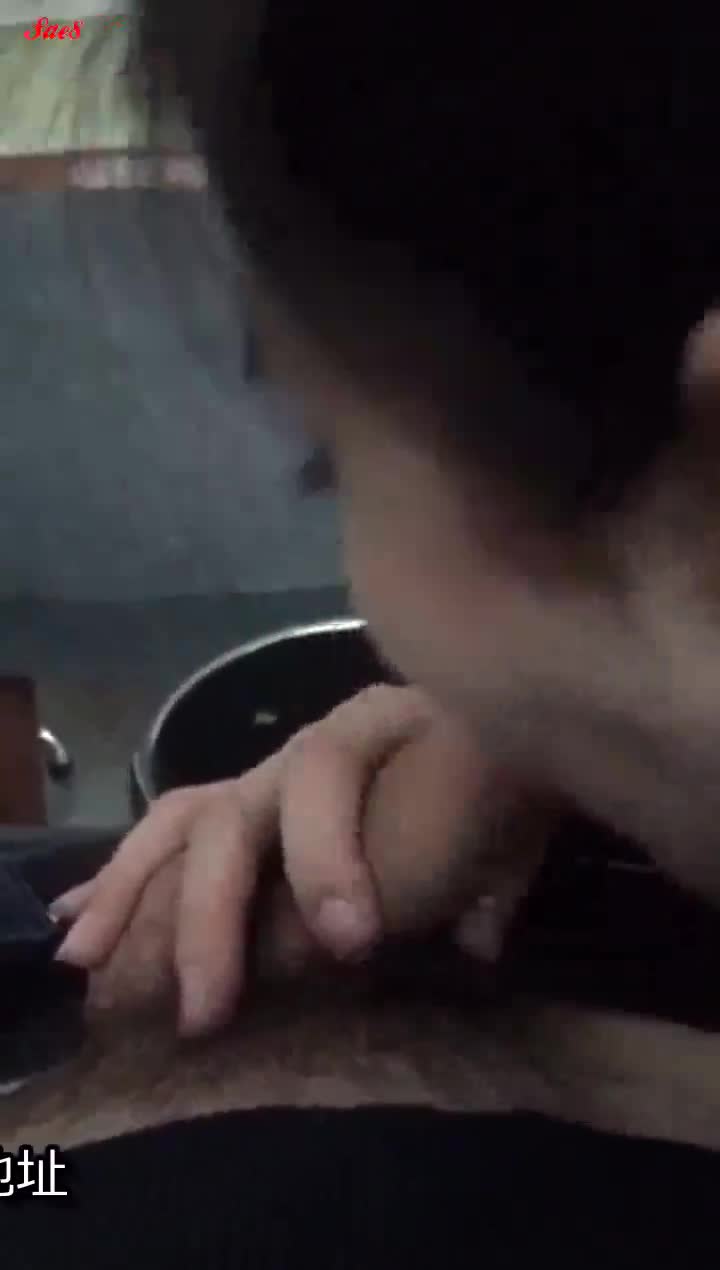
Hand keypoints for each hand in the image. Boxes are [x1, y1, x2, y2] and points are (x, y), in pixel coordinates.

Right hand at [51, 686, 551, 1034]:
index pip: (324, 775)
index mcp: (371, 733)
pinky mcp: (248, 812)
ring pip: (181, 823)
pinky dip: (127, 880)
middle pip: (229, 812)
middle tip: (202, 1012)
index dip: (326, 857)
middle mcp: (303, 750)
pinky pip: (176, 836)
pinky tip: (80, 922)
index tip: (348, 943)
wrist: (515, 739)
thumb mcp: (506, 831)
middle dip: (207, 915)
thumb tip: (462, 944)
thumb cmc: (506, 788)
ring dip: (127, 893)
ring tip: (84, 958)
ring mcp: (269, 780)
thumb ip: (480, 877)